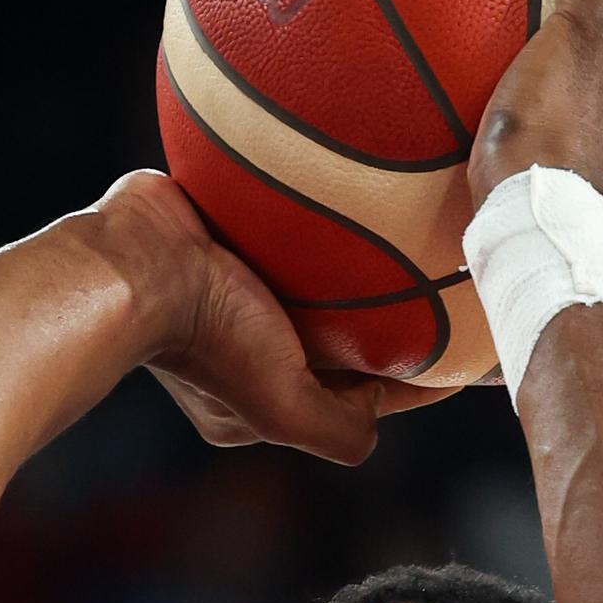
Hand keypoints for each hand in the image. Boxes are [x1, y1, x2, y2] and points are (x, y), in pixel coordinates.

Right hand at [88, 170, 451, 463]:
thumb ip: (339, 428)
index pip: (359, 387)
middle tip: (453, 276)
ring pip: (321, 271)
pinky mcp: (228, 225)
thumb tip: (387, 419)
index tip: (469, 347)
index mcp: (263, 388)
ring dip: (362, 253)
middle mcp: (252, 338)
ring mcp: (238, 280)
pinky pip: (290, 214)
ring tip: (424, 218)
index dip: (414, 373)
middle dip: (392, 314)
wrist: (133, 263)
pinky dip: (323, 203)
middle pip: (343, 331)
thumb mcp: (283, 406)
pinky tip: (367, 174)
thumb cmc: (205, 337)